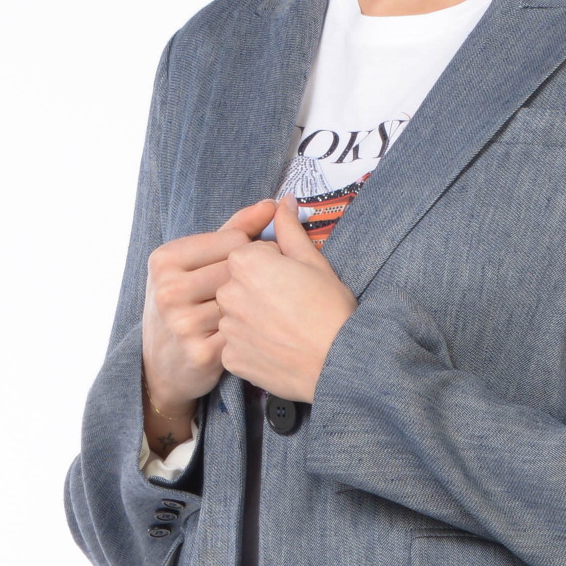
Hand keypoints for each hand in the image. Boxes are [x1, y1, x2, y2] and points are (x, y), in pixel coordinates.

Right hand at [141, 197, 277, 412]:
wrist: (163, 365)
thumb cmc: (185, 305)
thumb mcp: (194, 263)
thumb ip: (234, 229)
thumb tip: (272, 204)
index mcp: (165, 259)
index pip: (235, 240)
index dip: (252, 252)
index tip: (250, 266)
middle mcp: (168, 290)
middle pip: (242, 271)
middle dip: (257, 280)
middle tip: (257, 293)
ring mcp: (182, 323)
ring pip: (246, 302)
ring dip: (256, 309)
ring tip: (250, 314)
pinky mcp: (201, 353)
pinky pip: (246, 332)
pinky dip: (252, 333)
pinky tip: (248, 335)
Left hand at [216, 192, 358, 401]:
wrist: (338, 363)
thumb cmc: (331, 310)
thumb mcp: (315, 262)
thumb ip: (290, 229)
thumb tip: (284, 201)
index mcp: (245, 262)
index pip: (249, 254)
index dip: (273, 264)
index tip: (293, 279)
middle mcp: (228, 293)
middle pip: (237, 283)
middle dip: (258, 289)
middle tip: (291, 305)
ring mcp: (228, 328)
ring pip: (235, 314)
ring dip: (252, 317)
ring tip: (285, 328)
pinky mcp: (231, 358)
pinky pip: (236, 345)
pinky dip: (251, 345)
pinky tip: (277, 347)